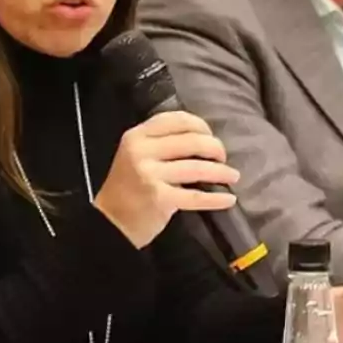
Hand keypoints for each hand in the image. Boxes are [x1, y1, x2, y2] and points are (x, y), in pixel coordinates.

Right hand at [94, 111, 237, 247]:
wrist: (110, 222)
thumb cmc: (127, 186)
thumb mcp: (136, 154)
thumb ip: (160, 142)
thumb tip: (202, 139)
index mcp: (137, 136)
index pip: (177, 120)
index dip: (201, 126)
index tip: (211, 136)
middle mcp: (142, 152)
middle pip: (192, 141)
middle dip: (215, 148)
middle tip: (223, 157)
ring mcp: (150, 175)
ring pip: (197, 168)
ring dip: (221, 172)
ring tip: (232, 176)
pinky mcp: (160, 199)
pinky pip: (196, 197)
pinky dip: (216, 198)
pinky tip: (228, 199)